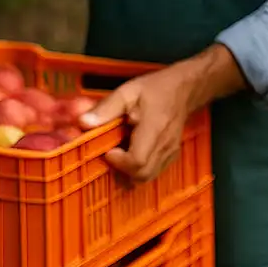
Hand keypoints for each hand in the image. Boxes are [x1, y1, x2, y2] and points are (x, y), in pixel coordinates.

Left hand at [80, 62, 200, 182]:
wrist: (185, 89)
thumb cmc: (156, 89)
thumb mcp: (128, 91)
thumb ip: (106, 108)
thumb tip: (83, 123)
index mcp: (154, 128)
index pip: (137, 160)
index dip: (119, 162)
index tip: (110, 151)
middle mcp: (165, 144)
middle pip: (142, 175)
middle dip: (122, 170)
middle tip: (112, 153)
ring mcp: (170, 152)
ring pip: (148, 177)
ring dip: (130, 172)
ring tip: (122, 153)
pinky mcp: (171, 155)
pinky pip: (154, 172)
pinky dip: (140, 169)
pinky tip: (133, 153)